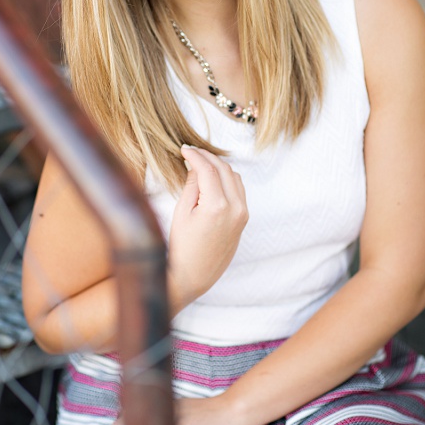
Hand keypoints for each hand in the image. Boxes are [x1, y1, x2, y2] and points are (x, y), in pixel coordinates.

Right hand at [166, 146, 247, 302]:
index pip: (208, 169)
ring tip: (200, 164)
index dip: (195, 155)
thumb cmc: (182, 247)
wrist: (194, 275)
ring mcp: (242, 214)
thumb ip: (191, 187)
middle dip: (208, 157)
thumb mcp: (181, 214)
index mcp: (217, 206)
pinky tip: (211, 179)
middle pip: (225, 169)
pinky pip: (238, 190)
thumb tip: (196, 167)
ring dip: (219, 166)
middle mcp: (235, 208)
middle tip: (191, 152)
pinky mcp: (243, 219)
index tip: (184, 149)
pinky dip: (226, 179)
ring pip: (235, 178)